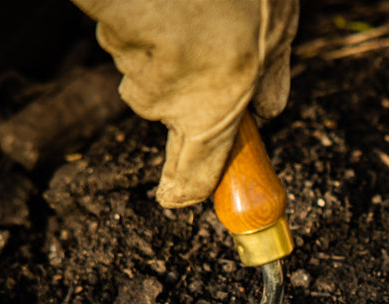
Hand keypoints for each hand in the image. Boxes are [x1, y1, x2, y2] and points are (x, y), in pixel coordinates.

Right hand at [71, 0, 298, 206]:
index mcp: (209, 115)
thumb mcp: (277, 34)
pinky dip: (157, 27)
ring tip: (202, 16)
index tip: (176, 199)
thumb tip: (268, 111)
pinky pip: (139, 39)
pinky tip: (174, 5)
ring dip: (177, 53)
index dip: (184, 191)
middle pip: (176, 112)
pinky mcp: (111, 37)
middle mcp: (164, 103)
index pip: (192, 175)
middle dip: (195, 94)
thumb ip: (272, 79)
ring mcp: (132, 71)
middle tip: (217, 57)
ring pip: (157, 71)